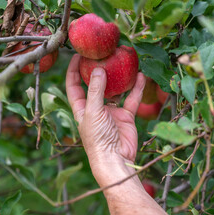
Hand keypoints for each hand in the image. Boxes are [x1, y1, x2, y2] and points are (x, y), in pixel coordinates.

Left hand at [65, 54, 145, 185]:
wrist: (115, 158)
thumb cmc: (98, 139)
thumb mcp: (93, 112)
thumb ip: (96, 91)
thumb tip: (98, 70)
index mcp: (81, 108)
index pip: (74, 86)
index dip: (73, 71)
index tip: (77, 56)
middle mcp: (96, 108)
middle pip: (96, 86)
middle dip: (99, 71)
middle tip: (104, 55)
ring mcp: (111, 112)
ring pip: (115, 91)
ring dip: (120, 79)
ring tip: (123, 63)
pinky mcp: (126, 117)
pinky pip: (131, 99)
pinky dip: (136, 89)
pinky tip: (140, 77)